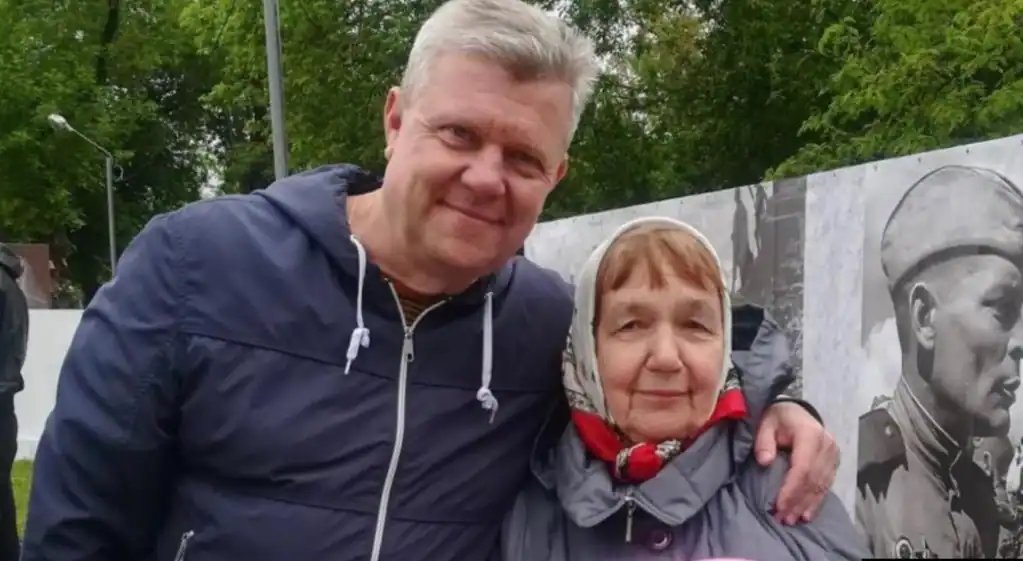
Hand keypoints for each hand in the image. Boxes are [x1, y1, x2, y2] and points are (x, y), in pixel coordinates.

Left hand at [754, 401, 838, 524]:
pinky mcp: (834, 463)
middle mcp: (826, 445)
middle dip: (797, 501)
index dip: (791, 489)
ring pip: (821, 485)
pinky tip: (807, 514)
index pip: (803, 467)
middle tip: (782, 519)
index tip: (779, 505)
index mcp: (810, 434)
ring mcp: (833, 455)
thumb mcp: (766, 422)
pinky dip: (816, 501)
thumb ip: (764, 441)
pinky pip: (826, 485)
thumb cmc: (778, 417)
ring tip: (792, 520)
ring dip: (806, 505)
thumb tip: (764, 461)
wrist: (795, 411)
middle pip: (813, 480)